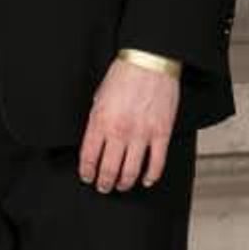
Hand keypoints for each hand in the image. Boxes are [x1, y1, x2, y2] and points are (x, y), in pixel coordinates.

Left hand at [79, 58, 180, 191]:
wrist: (149, 63)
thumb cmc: (123, 76)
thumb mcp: (98, 98)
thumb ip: (96, 121)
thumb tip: (94, 142)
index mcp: (100, 121)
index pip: (89, 156)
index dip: (87, 171)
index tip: (86, 177)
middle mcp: (119, 131)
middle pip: (109, 168)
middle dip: (104, 182)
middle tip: (103, 187)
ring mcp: (142, 134)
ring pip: (131, 170)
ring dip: (124, 183)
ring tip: (121, 187)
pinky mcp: (162, 134)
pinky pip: (156, 163)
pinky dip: (151, 176)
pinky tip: (145, 180)